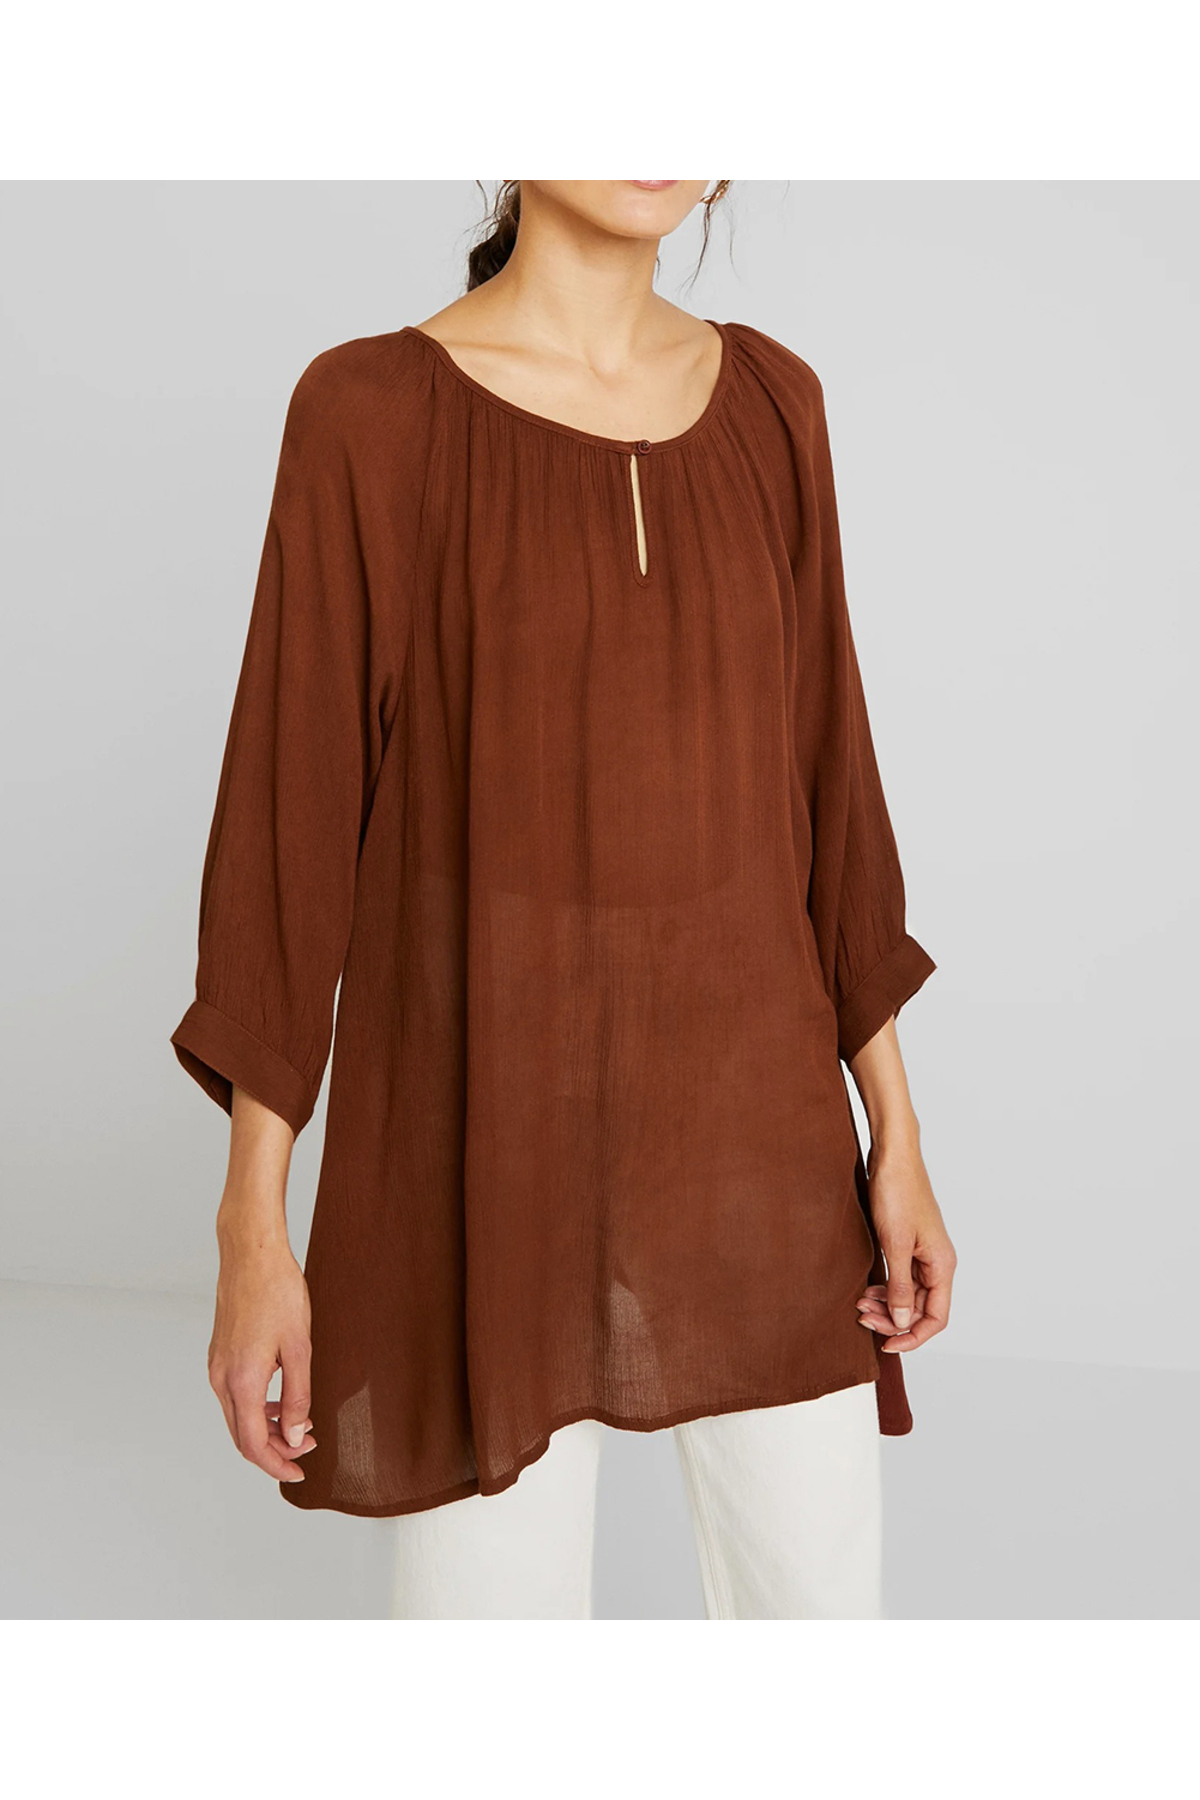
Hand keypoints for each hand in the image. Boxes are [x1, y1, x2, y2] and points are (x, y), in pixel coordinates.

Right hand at [208, 1235, 315, 1481]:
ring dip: (268, 1430)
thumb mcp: (300, 1347)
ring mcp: (217, 1366)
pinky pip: (235, 1397)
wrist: (251, 1254)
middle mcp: (221, 1379)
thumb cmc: (278, 1292)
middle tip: (309, 1450)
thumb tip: (298, 1435)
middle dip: (275, 1450)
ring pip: (238, 1417)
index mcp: (242, 1381)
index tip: (300, 1472)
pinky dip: (258, 1409)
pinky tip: (282, 1402)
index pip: (254, 1443)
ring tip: (302, 1426)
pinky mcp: (220, 1355)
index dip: (277, 1464)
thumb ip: (298, 1395)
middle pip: (243, 1436)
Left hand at [856, 1140, 955, 1351]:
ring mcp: (924, 1253)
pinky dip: (885, 1288)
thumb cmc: (897, 1192)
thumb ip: (900, 1286)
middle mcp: (937, 1263)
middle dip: (892, 1320)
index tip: (887, 1345)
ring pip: (909, 1295)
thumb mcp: (895, 1244)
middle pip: (921, 1309)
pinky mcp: (909, 1244)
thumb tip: (903, 1321)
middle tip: (861, 1317)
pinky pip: (901, 1278)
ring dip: (886, 1306)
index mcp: (942, 1265)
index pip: (936, 1318)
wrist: (893, 1155)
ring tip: (859, 1305)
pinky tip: (867, 1289)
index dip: (913, 1336)